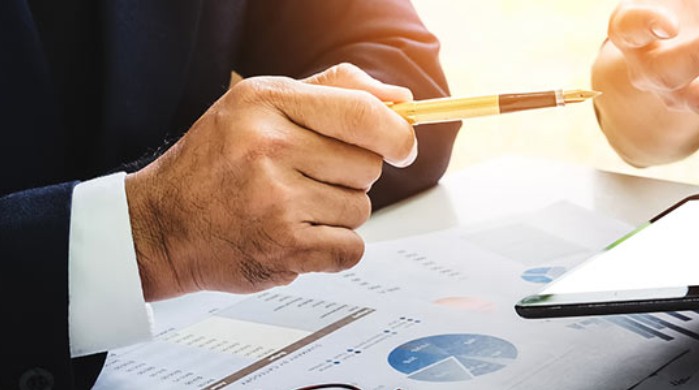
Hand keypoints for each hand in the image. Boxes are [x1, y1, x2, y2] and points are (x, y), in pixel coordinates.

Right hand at [125, 63, 416, 300]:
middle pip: (367, 166)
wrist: (160, 226)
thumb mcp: (261, 104)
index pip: (363, 114)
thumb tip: (403, 102)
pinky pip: (351, 248)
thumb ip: (334, 92)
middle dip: (350, 176)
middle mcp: (268, 148)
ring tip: (290, 208)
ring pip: (360, 208)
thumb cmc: (217, 161)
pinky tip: (296, 236)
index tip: (401, 147)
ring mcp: (276, 201)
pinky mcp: (284, 248)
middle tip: (306, 180)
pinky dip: (333, 249)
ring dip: (337, 213)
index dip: (396, 134)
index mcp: (266, 103)